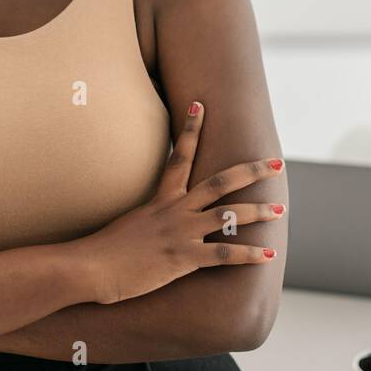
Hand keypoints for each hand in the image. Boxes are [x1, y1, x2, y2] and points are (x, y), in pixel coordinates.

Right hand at [70, 101, 285, 304]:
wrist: (89, 267)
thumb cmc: (102, 249)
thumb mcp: (129, 223)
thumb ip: (147, 218)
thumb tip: (152, 220)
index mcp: (161, 198)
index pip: (180, 154)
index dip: (192, 127)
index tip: (201, 103)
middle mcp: (175, 210)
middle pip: (221, 182)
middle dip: (252, 171)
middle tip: (276, 162)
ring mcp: (181, 232)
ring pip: (229, 216)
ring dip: (258, 211)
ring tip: (280, 209)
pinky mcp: (183, 258)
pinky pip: (224, 253)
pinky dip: (249, 254)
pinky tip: (268, 254)